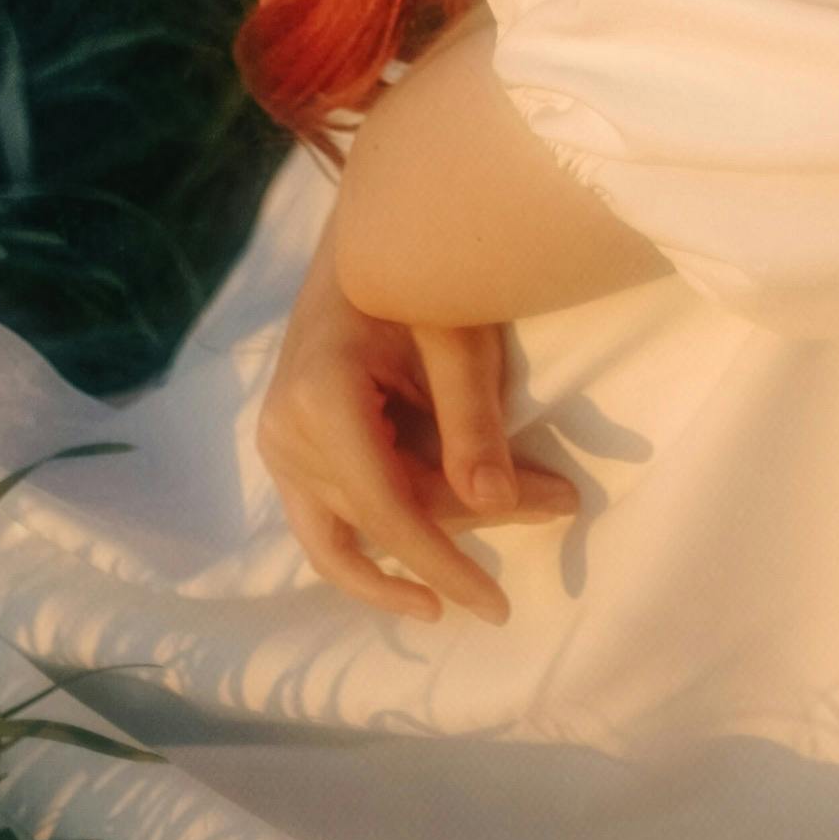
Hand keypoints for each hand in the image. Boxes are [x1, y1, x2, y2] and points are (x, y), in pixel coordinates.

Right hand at [256, 231, 578, 623]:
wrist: (360, 236)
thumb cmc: (414, 273)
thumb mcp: (456, 339)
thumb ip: (472, 423)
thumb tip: (495, 506)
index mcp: (321, 397)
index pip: (388, 509)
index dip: (444, 562)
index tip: (496, 603)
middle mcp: (286, 430)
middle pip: (382, 516)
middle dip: (464, 533)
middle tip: (558, 503)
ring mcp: (280, 442)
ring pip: (350, 531)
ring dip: (413, 562)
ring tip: (472, 590)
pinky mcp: (288, 448)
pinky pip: (324, 522)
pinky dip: (370, 553)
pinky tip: (416, 589)